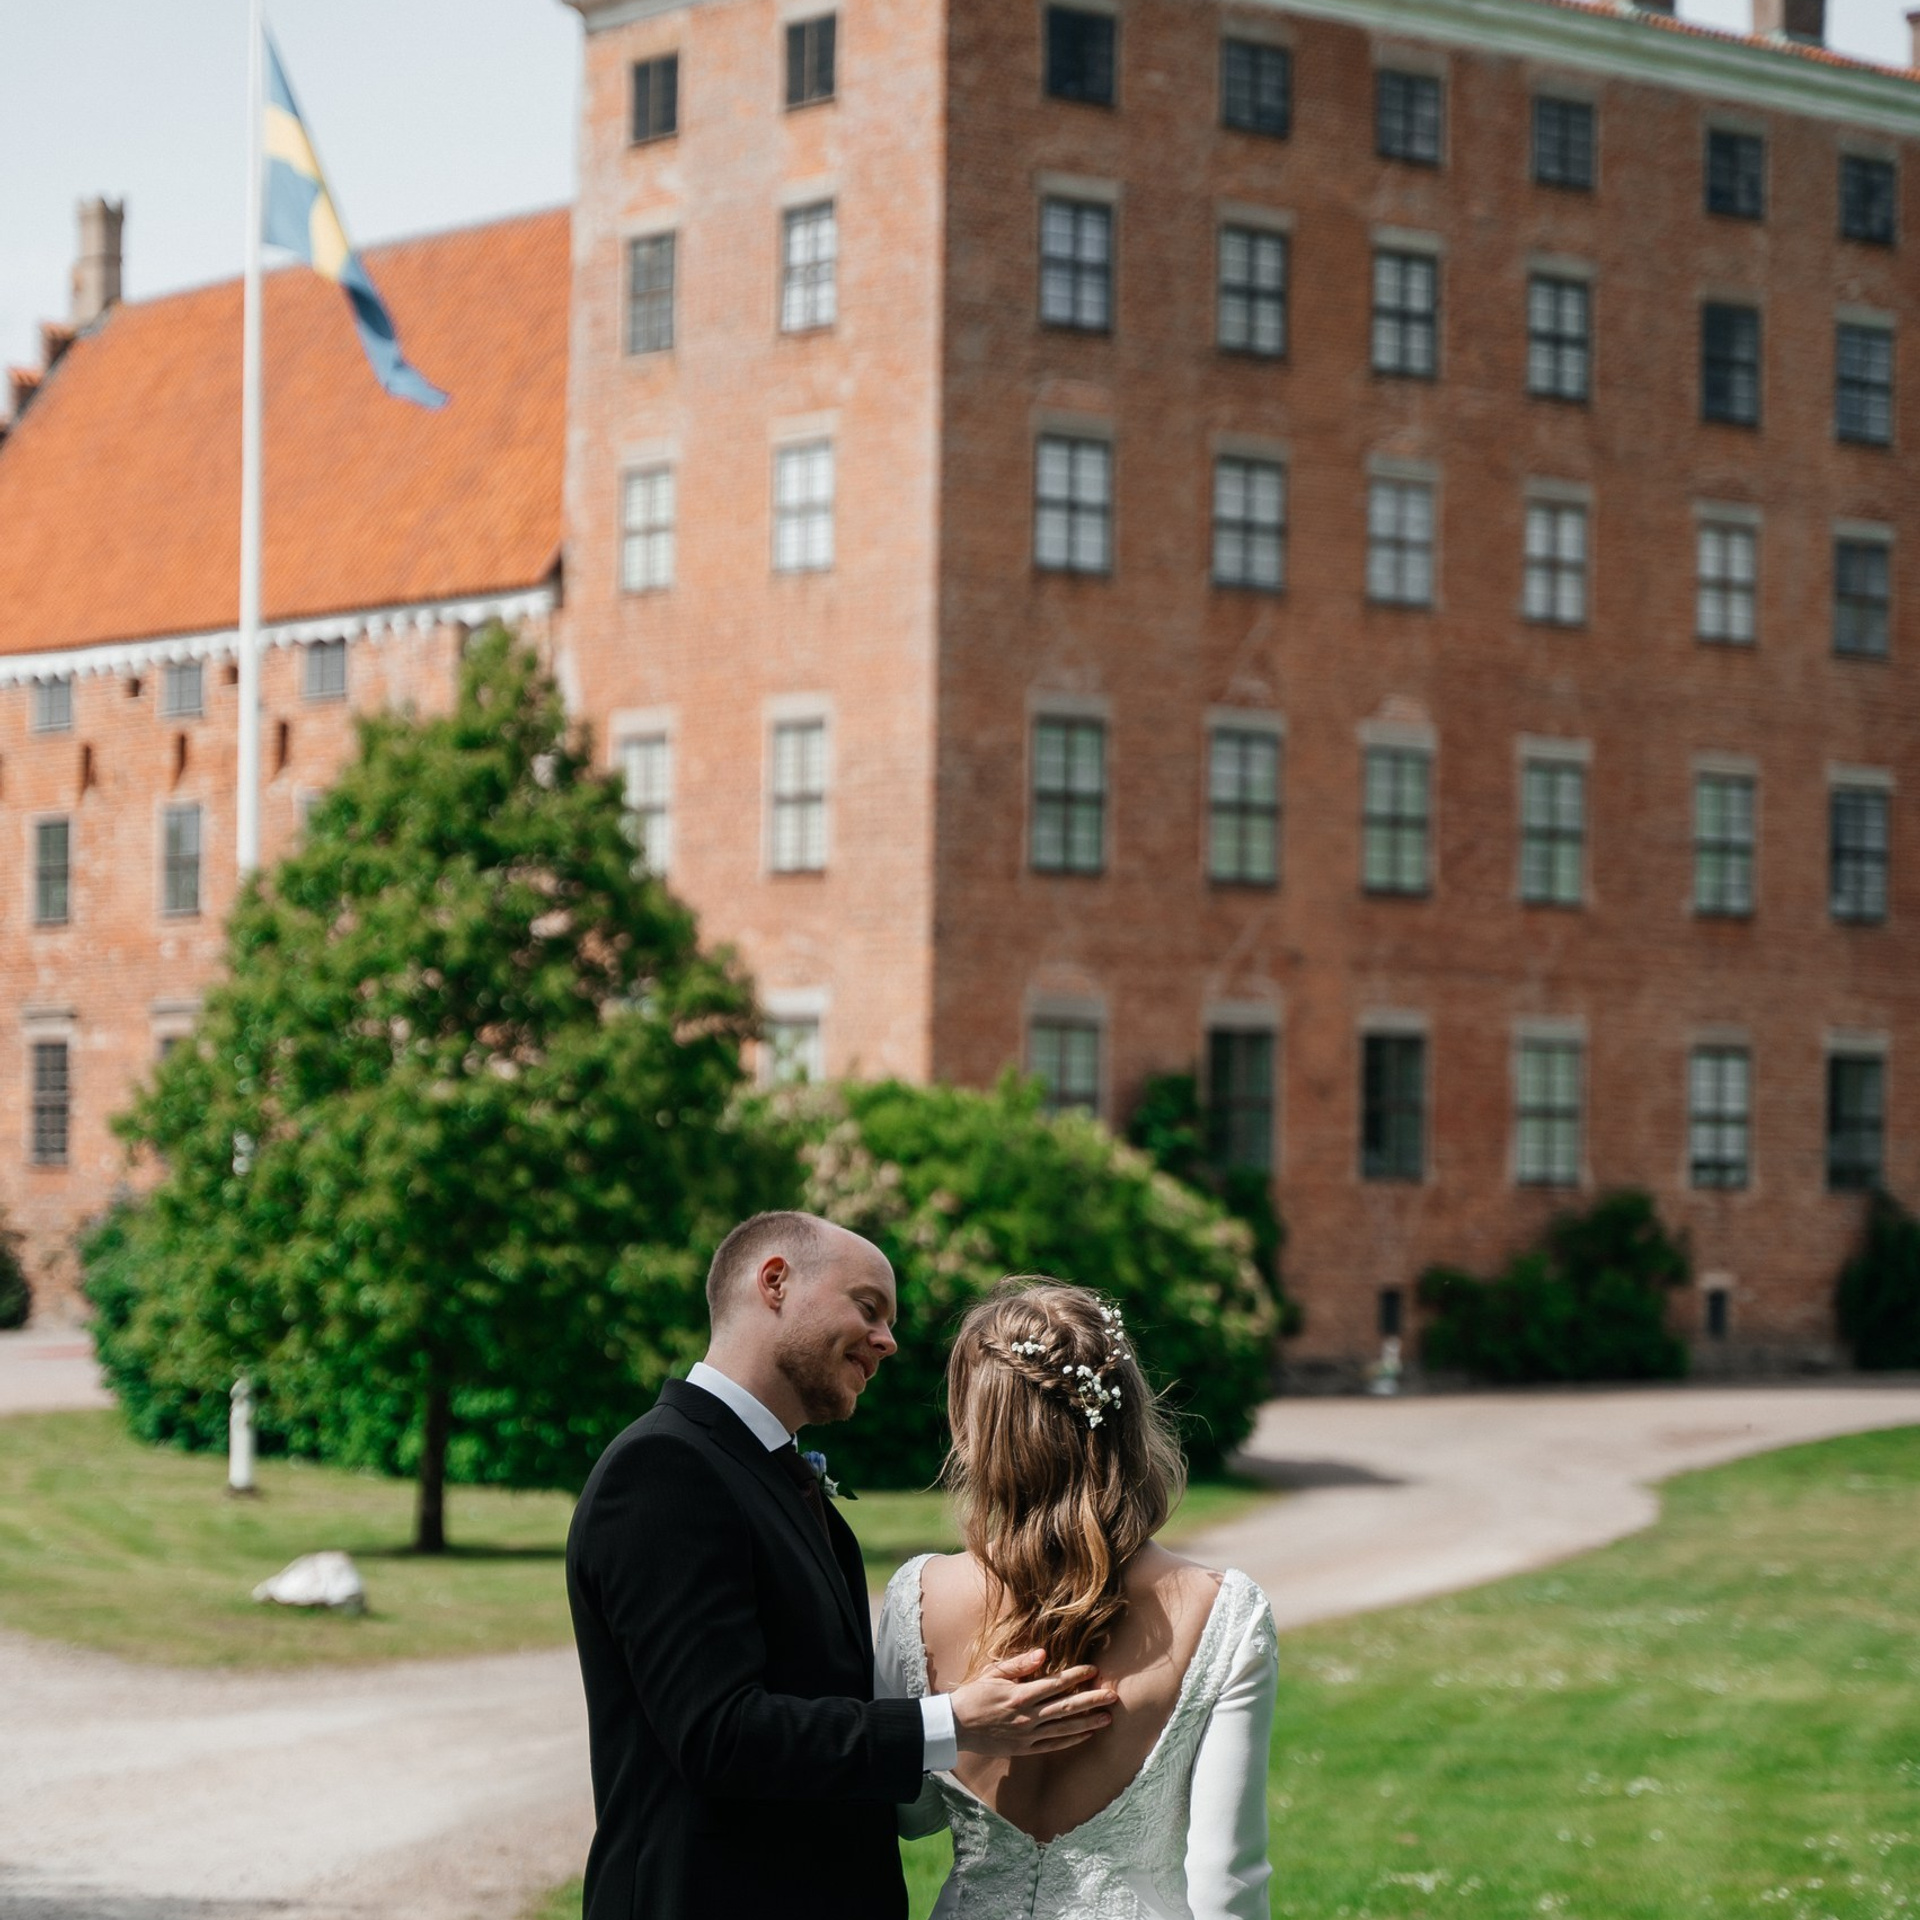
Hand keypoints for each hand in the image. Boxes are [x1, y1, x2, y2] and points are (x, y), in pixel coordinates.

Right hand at [950, 1649, 1119, 1756]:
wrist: (956, 1726)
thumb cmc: (974, 1695)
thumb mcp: (993, 1674)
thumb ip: (1019, 1665)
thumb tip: (1043, 1654)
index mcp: (1020, 1695)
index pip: (1055, 1684)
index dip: (1076, 1676)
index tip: (1093, 1670)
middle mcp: (1028, 1716)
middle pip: (1066, 1707)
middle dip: (1091, 1700)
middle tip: (1113, 1696)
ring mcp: (1028, 1735)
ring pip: (1064, 1728)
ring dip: (1088, 1722)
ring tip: (1108, 1718)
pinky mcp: (1025, 1748)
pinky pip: (1053, 1745)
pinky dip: (1071, 1740)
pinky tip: (1086, 1734)